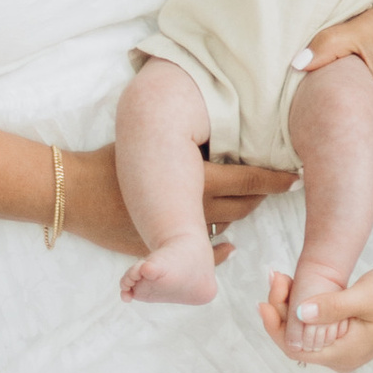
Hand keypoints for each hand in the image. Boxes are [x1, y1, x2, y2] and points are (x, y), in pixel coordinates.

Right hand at [64, 144, 294, 260]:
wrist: (76, 193)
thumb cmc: (113, 157)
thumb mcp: (154, 139)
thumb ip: (189, 136)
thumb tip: (218, 121)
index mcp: (196, 180)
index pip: (249, 180)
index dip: (276, 179)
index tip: (296, 177)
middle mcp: (195, 211)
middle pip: (244, 206)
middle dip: (262, 196)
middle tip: (278, 184)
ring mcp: (181, 234)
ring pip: (228, 227)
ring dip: (241, 215)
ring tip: (252, 201)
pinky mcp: (167, 248)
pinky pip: (206, 252)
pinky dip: (221, 249)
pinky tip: (229, 244)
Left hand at [259, 259, 372, 372]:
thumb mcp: (363, 297)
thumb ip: (331, 306)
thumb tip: (300, 312)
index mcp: (342, 354)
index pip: (293, 348)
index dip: (274, 325)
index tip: (263, 299)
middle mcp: (340, 356)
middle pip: (296, 339)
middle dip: (280, 309)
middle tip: (276, 276)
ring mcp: (343, 346)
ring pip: (304, 330)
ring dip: (290, 305)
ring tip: (283, 276)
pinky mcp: (346, 334)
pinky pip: (316, 324)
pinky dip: (304, 305)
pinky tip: (297, 284)